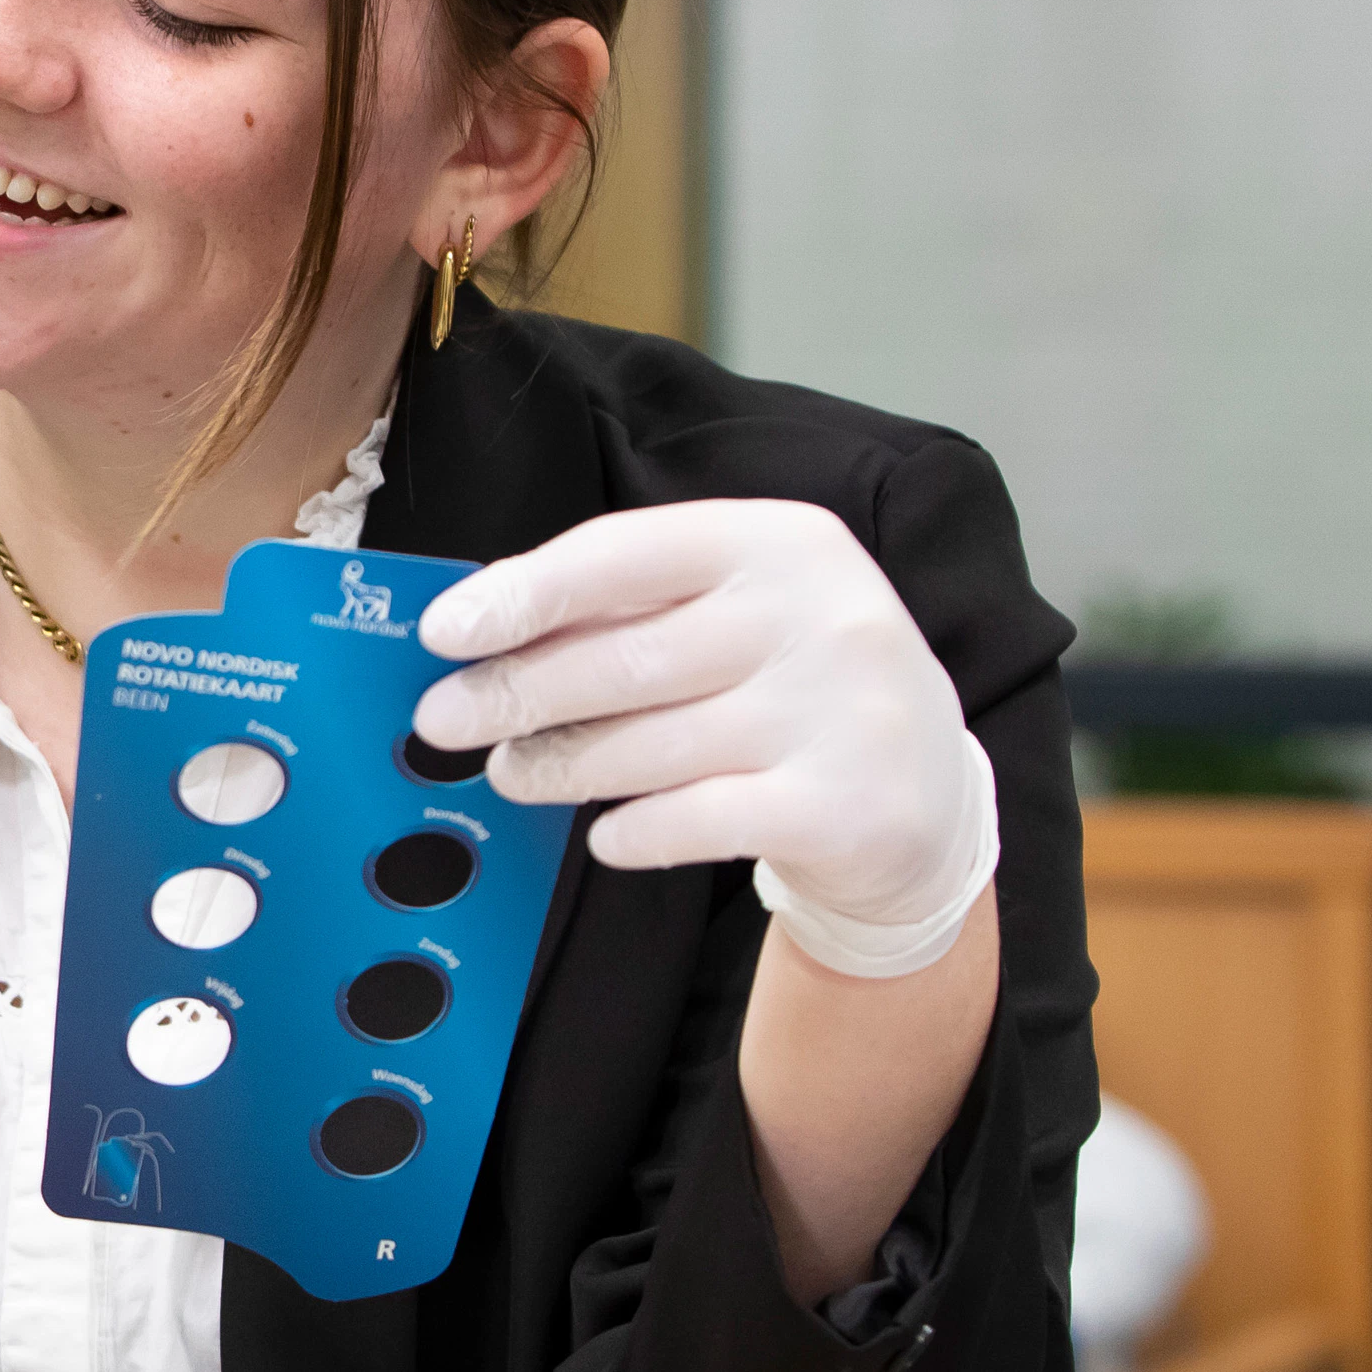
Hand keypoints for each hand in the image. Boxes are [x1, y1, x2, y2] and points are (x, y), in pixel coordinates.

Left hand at [411, 500, 994, 972]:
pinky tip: (605, 831)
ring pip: (649, 746)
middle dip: (517, 692)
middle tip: (444, 719)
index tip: (444, 631)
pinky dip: (632, 830)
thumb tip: (485, 634)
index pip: (627, 554)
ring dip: (558, 765)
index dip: (524, 593)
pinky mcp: (845, 807)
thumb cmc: (798, 688)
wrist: (927, 796)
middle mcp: (822, 614)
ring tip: (511, 773)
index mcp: (785, 541)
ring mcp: (841, 712)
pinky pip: (696, 820)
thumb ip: (636, 612)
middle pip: (626, 658)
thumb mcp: (741, 615)